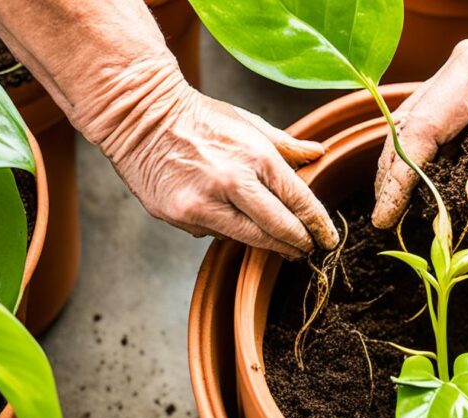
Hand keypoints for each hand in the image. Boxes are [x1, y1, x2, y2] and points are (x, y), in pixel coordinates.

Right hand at [72, 65, 337, 255]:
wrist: (139, 116)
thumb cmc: (198, 117)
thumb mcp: (248, 123)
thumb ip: (286, 145)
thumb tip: (319, 153)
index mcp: (255, 157)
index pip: (299, 201)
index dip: (318, 225)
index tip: (328, 238)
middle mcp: (232, 183)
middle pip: (278, 229)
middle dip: (298, 243)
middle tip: (309, 250)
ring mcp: (202, 203)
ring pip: (247, 239)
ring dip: (269, 245)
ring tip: (283, 248)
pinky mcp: (179, 215)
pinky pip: (213, 233)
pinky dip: (226, 230)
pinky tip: (231, 222)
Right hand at [372, 34, 467, 227]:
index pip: (420, 128)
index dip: (401, 175)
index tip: (389, 212)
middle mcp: (461, 77)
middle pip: (409, 130)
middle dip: (396, 176)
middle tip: (388, 219)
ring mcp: (467, 91)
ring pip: (422, 136)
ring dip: (412, 176)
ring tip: (405, 214)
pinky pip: (446, 141)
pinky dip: (437, 170)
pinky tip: (435, 197)